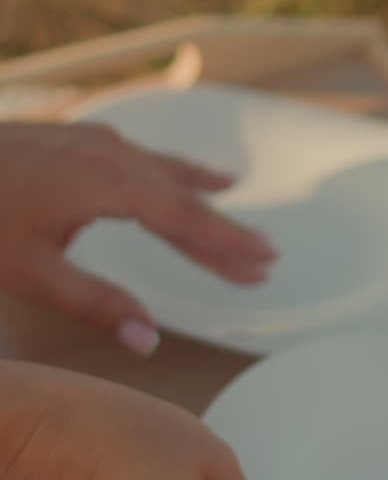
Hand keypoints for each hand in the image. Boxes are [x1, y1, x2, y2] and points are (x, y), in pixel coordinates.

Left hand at [0, 120, 277, 353]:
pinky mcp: (75, 139)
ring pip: (163, 172)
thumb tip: (147, 340)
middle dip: (223, 230)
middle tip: (264, 258)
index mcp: (101, 185)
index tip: (260, 264)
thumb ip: (94, 304)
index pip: (182, 217)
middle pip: (182, 195)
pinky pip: (142, 156)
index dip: (224, 244)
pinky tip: (185, 174)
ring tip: (240, 211)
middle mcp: (105, 155)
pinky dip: (174, 172)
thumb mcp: (31, 271)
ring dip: (202, 200)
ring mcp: (90, 141)